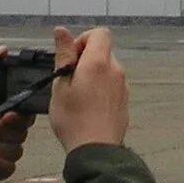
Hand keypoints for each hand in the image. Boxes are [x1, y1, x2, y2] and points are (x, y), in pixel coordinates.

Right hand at [48, 25, 127, 151]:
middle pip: (102, 51)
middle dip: (85, 59)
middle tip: (68, 80)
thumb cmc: (74, 120)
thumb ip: (63, 55)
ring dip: (92, 75)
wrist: (96, 150)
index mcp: (98, 62)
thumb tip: (62, 31)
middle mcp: (115, 71)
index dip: (82, 39)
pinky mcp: (124, 101)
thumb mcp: (60, 85)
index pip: (99, 33)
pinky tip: (87, 107)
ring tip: (76, 97)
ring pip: (106, 70)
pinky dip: (100, 89)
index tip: (70, 57)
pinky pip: (111, 86)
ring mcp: (122, 86)